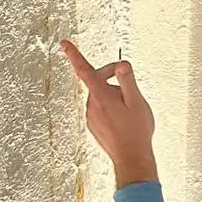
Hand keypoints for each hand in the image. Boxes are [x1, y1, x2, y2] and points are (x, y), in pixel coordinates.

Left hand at [62, 41, 158, 186]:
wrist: (131, 158)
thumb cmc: (136, 131)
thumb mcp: (137, 101)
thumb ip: (128, 81)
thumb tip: (121, 64)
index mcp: (101, 96)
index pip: (84, 70)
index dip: (74, 54)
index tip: (64, 43)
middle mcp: (92, 105)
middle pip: (97, 80)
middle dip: (112, 76)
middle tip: (128, 83)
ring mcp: (91, 117)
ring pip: (100, 95)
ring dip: (113, 94)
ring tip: (130, 108)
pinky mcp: (94, 126)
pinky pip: (101, 109)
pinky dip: (111, 107)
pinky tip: (124, 118)